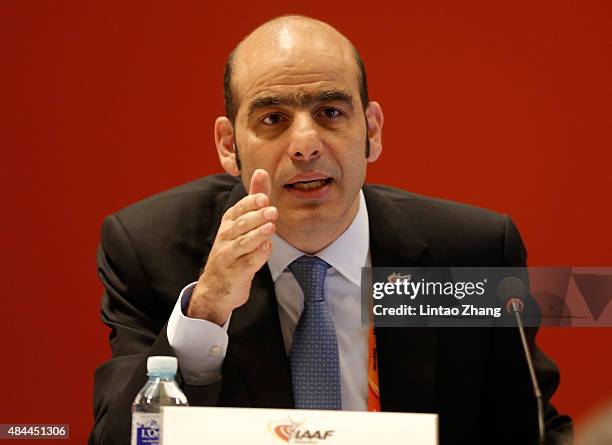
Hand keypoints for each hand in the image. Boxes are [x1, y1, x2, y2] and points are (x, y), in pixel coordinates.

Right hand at [187, 169, 276, 324]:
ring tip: (271, 228)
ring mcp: (229, 256)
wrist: (217, 287)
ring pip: (243, 243)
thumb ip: (254, 199)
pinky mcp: (236, 273)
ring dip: (257, 235)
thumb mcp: (242, 223)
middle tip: (273, 210)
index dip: (250, 203)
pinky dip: (257, 256)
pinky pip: (247, 264)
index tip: (264, 197)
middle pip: (241, 224)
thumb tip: (261, 171)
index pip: (238, 209)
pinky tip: (267, 248)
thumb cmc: (233, 251)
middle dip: (257, 217)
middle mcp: (226, 238)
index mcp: (229, 223)